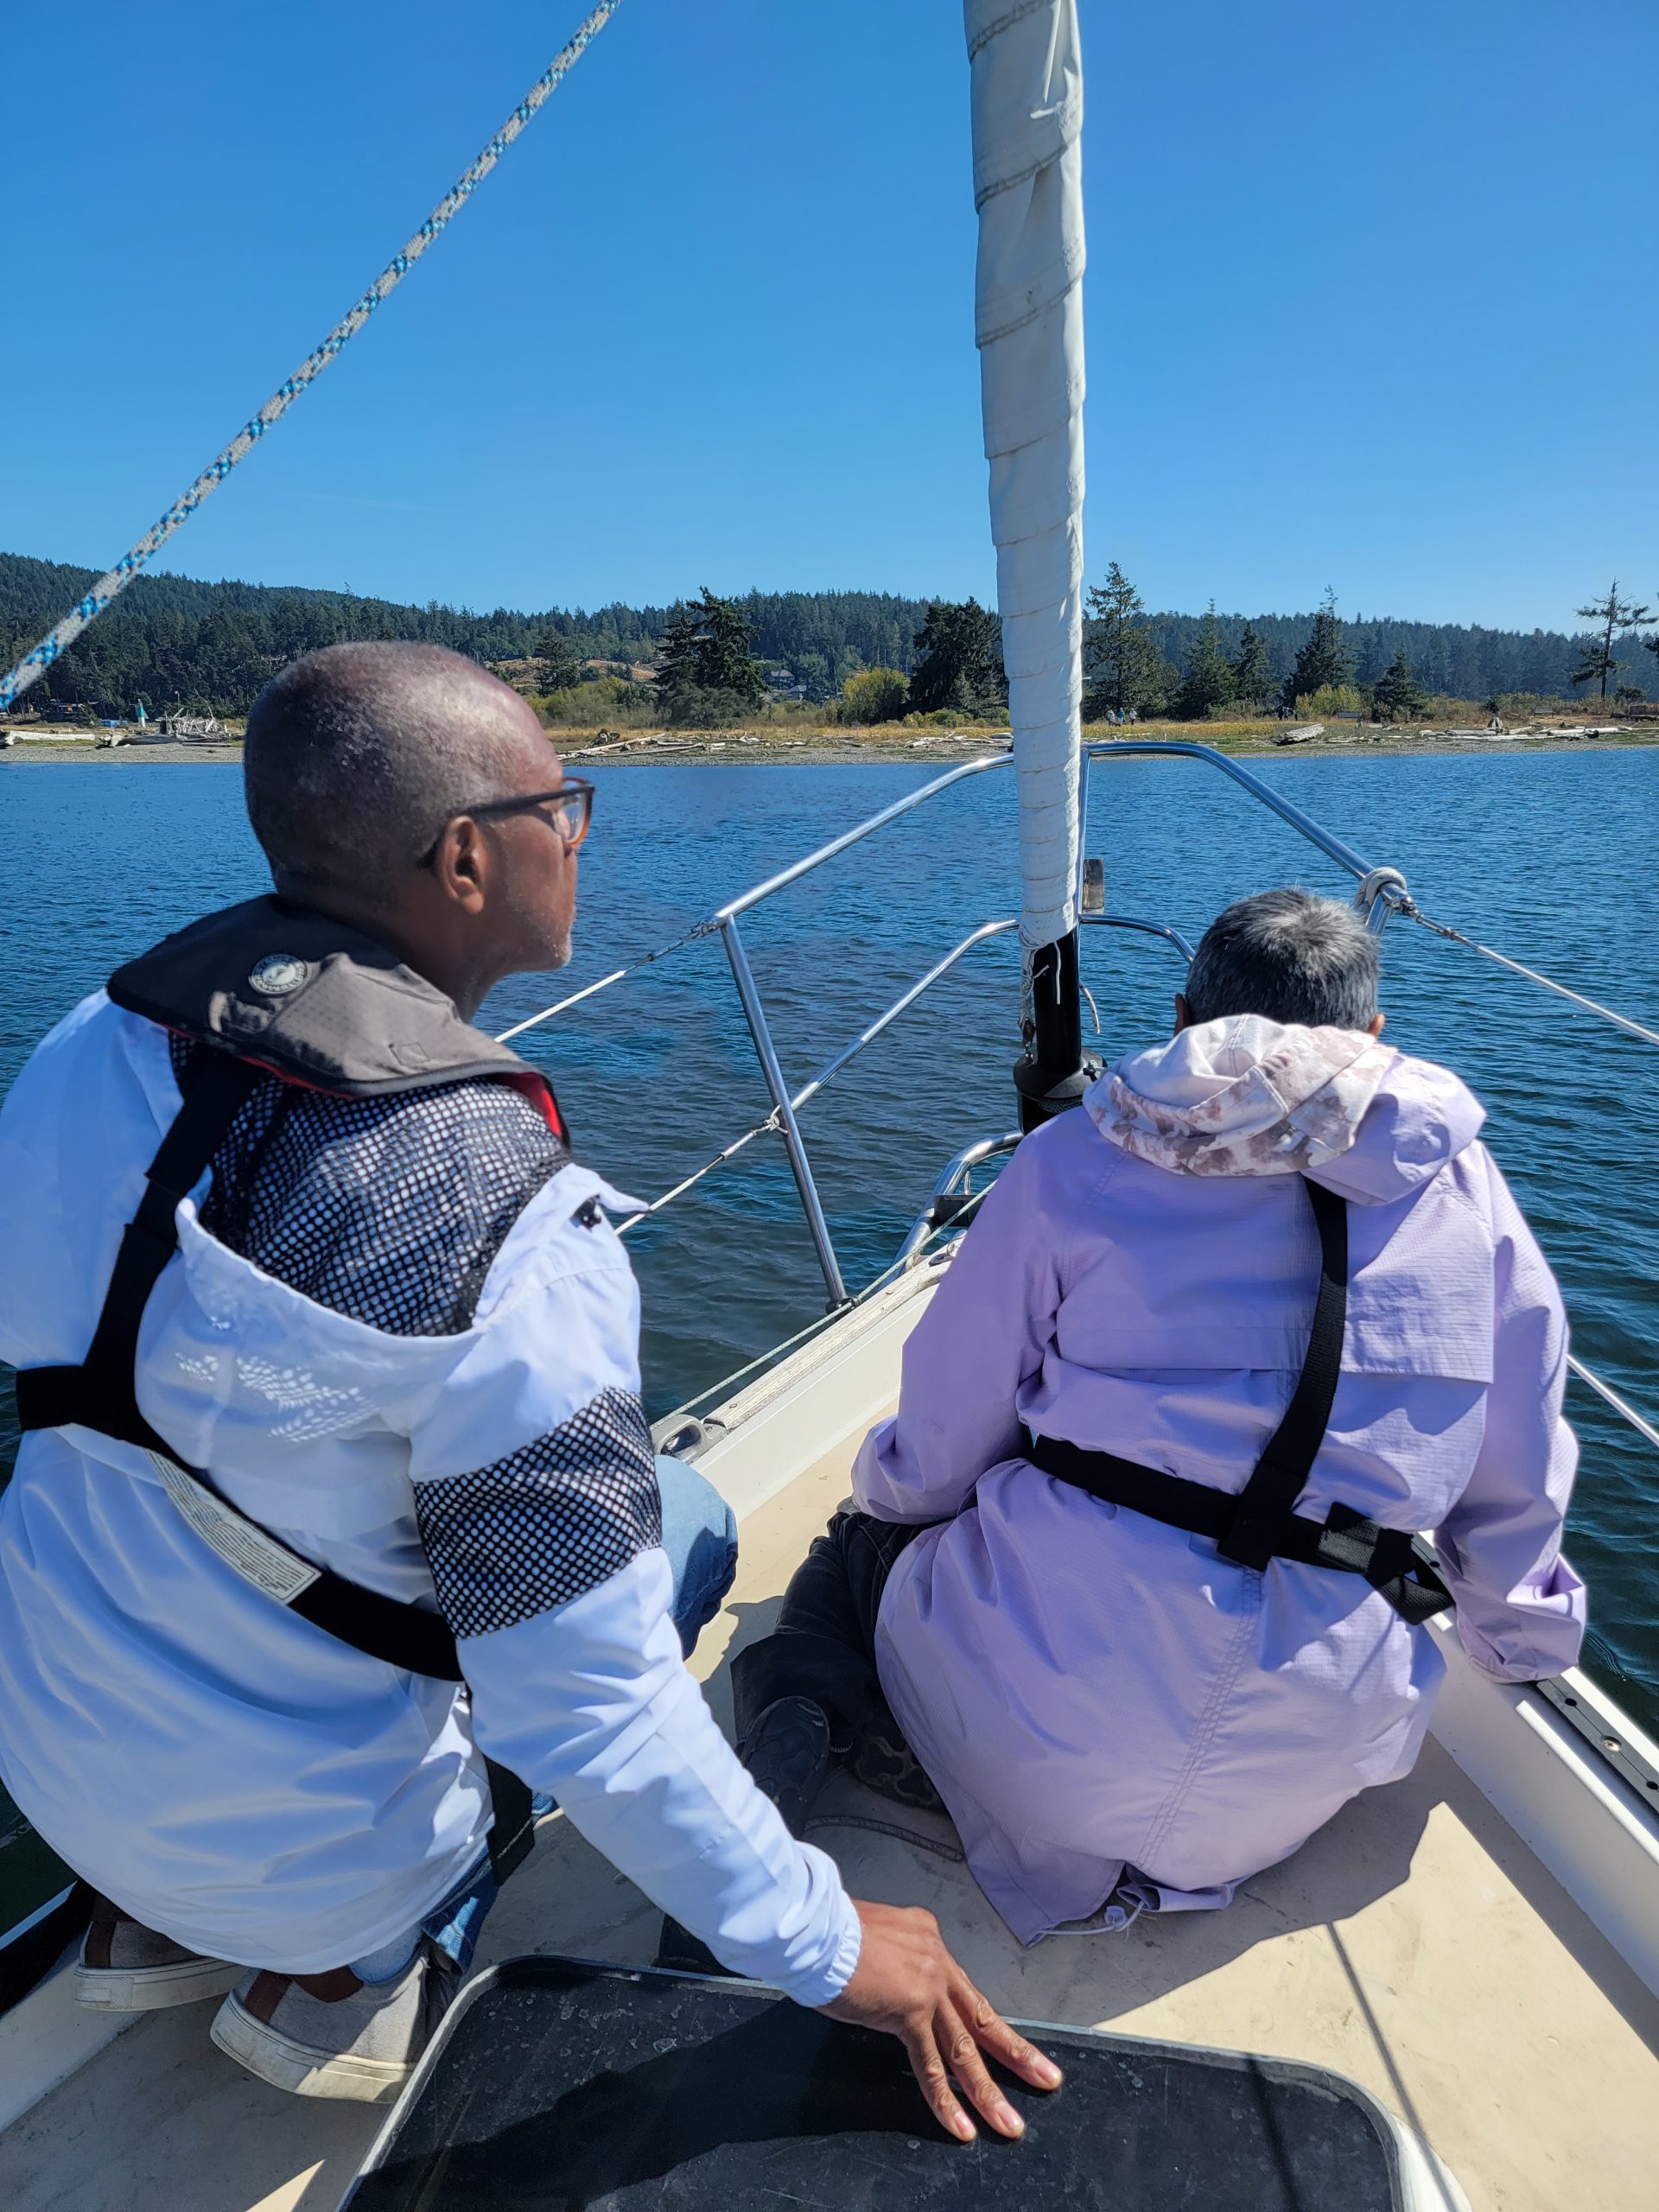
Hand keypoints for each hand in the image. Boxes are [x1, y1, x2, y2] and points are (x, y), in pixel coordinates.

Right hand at [820, 1899, 1061, 2141]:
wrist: (818, 1926)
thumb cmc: (831, 1930)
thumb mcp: (872, 1938)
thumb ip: (890, 1964)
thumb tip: (887, 1990)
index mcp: (927, 1938)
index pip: (959, 1987)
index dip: (977, 2018)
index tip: (996, 2039)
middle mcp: (936, 1960)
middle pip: (981, 2016)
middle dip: (1016, 2053)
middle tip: (1045, 2077)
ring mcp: (928, 1988)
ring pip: (964, 2049)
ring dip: (988, 2091)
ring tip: (1008, 2122)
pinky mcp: (910, 2013)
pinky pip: (931, 2066)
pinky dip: (946, 2100)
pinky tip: (961, 2125)